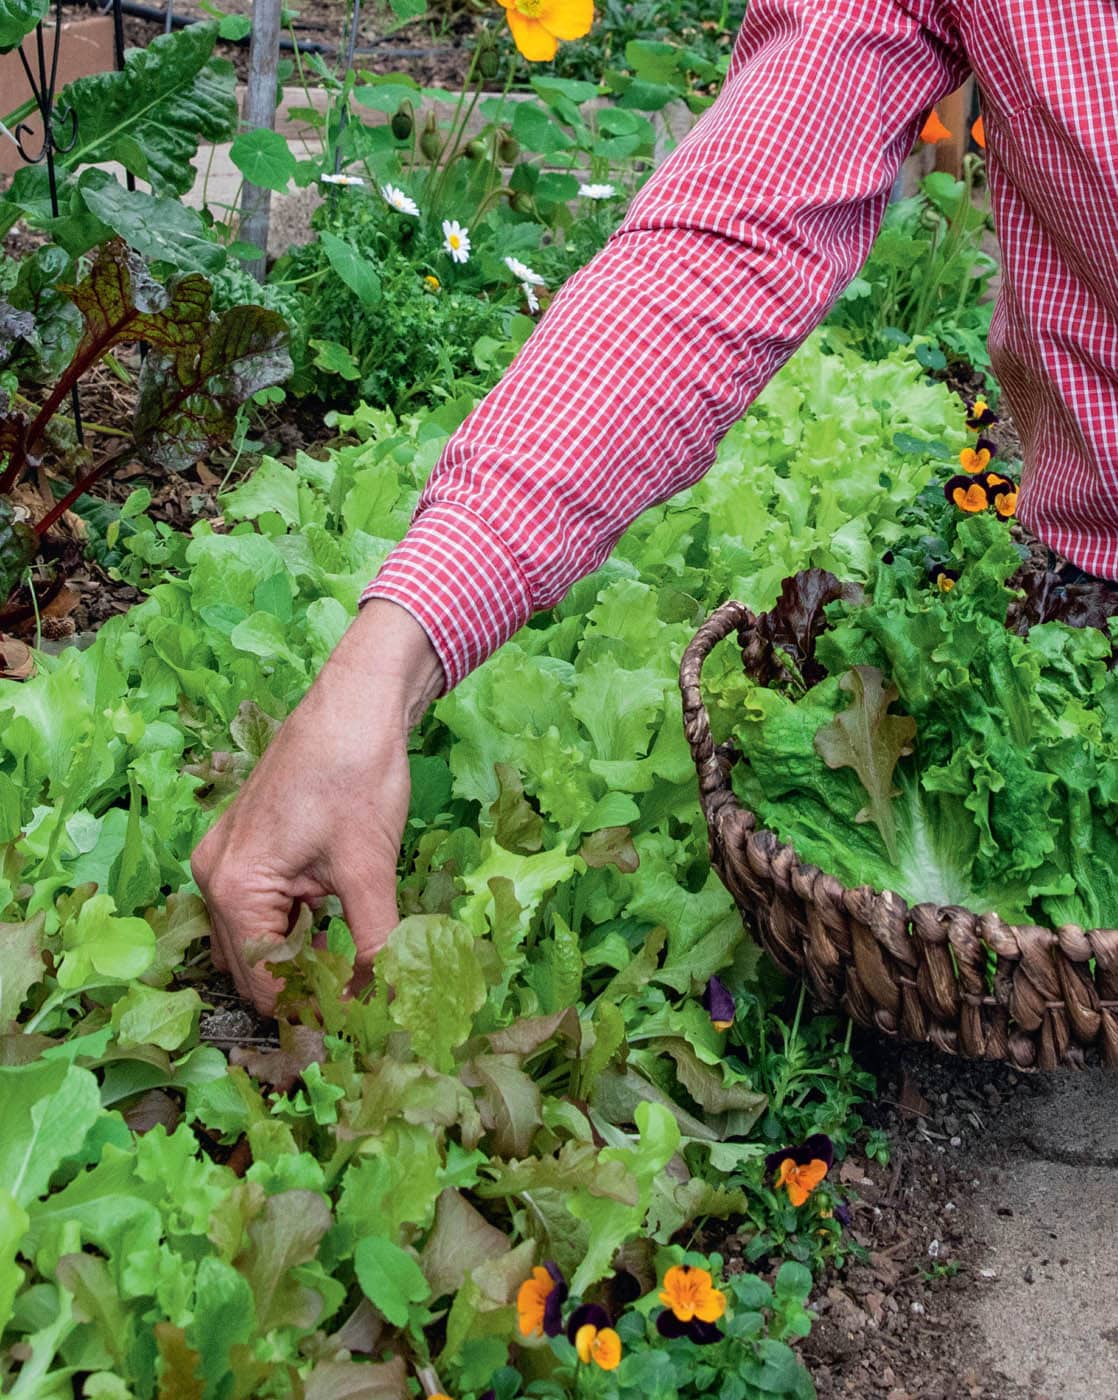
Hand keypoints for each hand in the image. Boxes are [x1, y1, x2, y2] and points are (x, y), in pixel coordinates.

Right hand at [191, 600, 443, 1013]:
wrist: (357, 701)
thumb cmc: (356, 774)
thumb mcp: (368, 869)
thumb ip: (374, 943)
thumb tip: (389, 1003)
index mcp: (232, 886)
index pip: (263, 982)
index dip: (308, 1014)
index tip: (352, 1036)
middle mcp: (214, 876)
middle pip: (255, 965)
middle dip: (306, 991)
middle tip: (363, 1012)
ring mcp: (227, 859)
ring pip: (261, 939)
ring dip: (305, 961)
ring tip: (360, 979)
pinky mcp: (250, 846)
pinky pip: (266, 908)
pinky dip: (301, 928)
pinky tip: (343, 934)